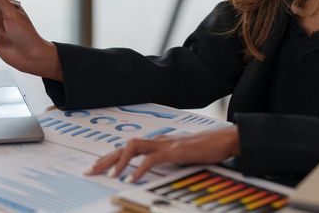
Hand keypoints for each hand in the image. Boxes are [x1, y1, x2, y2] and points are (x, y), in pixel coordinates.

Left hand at [85, 126, 240, 182]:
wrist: (227, 140)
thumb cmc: (208, 149)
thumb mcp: (183, 157)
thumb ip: (168, 161)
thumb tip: (155, 172)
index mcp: (158, 143)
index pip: (128, 148)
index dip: (111, 157)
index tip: (97, 167)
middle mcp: (158, 141)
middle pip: (124, 146)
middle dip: (106, 159)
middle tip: (90, 171)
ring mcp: (166, 144)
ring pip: (134, 148)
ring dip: (119, 162)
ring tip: (110, 176)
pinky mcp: (175, 151)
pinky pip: (152, 159)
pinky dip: (139, 169)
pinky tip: (130, 179)